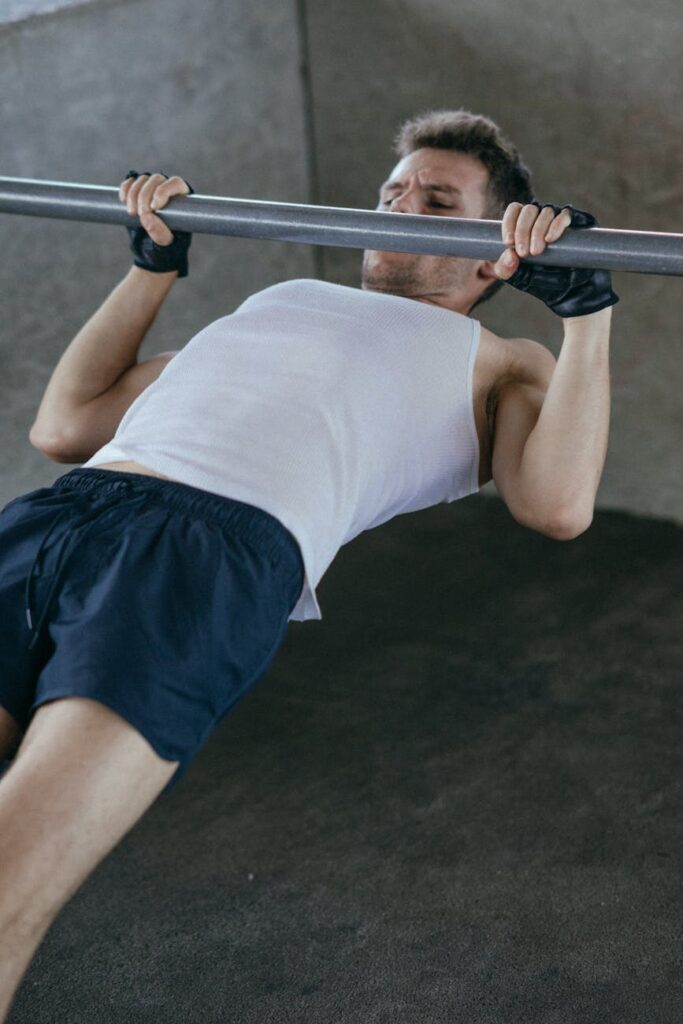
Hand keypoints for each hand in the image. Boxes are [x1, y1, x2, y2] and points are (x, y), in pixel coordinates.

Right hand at [121, 170, 193, 276]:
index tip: (154, 207)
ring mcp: (152, 187)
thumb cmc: (165, 245)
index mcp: (182, 198)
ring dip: (133, 194)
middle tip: (140, 215)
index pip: (176, 183)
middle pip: (156, 179)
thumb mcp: (165, 243)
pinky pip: (130, 181)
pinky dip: (125, 188)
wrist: (151, 249)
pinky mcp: (138, 190)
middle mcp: (168, 188)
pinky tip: (123, 200)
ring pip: (142, 179)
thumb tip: (146, 217)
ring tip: (132, 213)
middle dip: (145, 196)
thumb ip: (159, 233)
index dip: (163, 191)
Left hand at [492, 201, 619, 317]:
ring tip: (537, 252)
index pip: (515, 210)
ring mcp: (557, 220)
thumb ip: (504, 269)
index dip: (509, 222)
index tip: (508, 242)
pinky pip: (565, 215)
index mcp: (524, 226)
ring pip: (545, 211)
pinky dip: (556, 225)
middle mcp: (540, 219)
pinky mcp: (576, 223)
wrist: (570, 291)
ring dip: (538, 229)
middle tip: (524, 252)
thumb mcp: (517, 278)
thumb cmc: (541, 281)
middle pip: (529, 210)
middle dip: (523, 230)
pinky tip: (550, 238)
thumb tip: (509, 254)